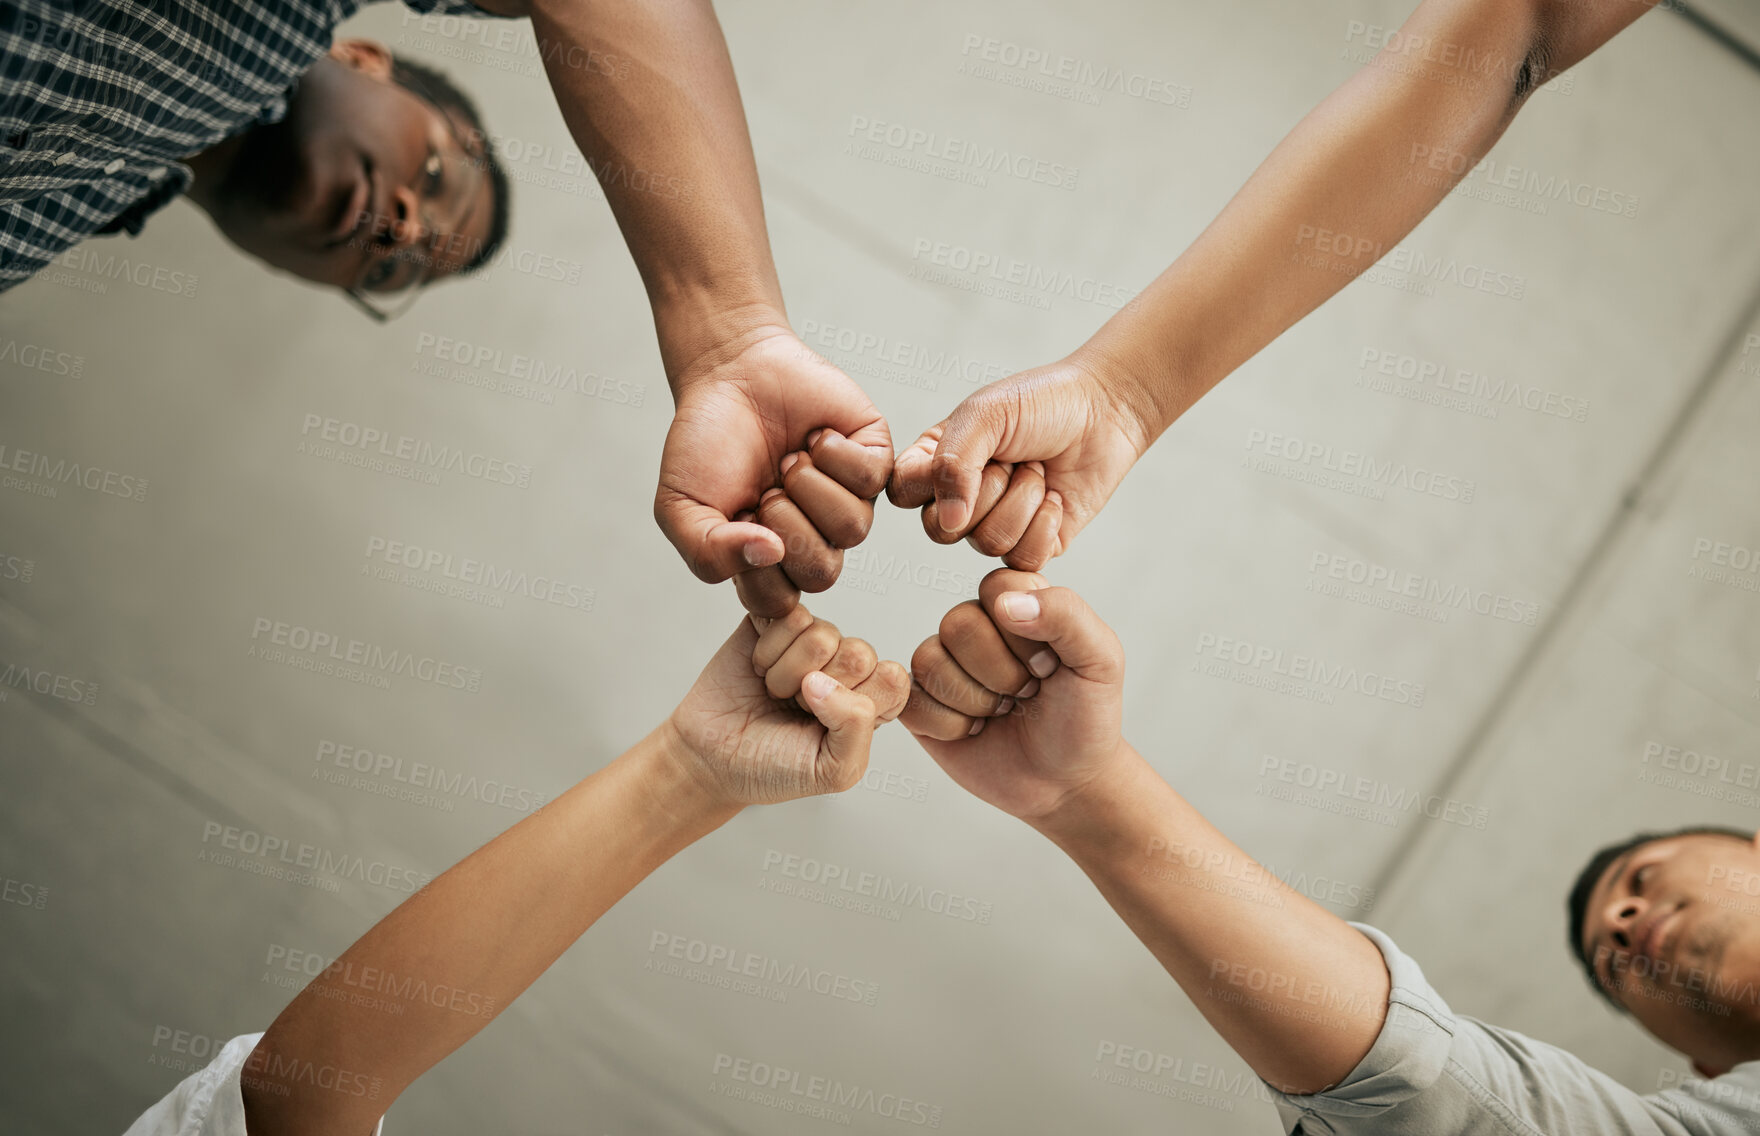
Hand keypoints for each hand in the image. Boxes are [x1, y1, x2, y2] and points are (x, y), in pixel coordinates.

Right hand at [656, 326, 893, 616]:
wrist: (730, 372)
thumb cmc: (706, 442)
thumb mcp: (680, 506)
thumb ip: (708, 552)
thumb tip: (768, 555)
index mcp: (770, 559)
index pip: (778, 602)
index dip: (756, 566)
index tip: (736, 518)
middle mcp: (814, 537)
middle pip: (822, 572)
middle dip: (787, 526)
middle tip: (765, 488)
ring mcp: (847, 501)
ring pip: (852, 529)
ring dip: (811, 488)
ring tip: (789, 459)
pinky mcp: (872, 460)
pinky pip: (872, 480)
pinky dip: (835, 455)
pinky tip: (815, 438)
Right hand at [665, 605, 909, 806]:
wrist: (711, 757)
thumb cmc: (773, 768)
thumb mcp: (832, 771)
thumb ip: (856, 729)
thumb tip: (826, 682)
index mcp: (869, 703)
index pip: (893, 680)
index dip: (857, 702)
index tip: (825, 726)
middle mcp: (845, 669)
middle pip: (860, 653)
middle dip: (817, 690)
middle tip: (794, 708)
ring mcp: (812, 643)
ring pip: (823, 634)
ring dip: (788, 673)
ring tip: (775, 691)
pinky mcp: (778, 623)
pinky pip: (790, 616)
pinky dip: (769, 650)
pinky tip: (759, 669)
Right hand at [887, 356, 1152, 570]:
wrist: (1105, 412)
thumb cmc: (1041, 404)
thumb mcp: (985, 415)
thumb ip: (952, 464)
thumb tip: (949, 522)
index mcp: (936, 462)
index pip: (903, 493)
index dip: (930, 483)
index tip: (968, 454)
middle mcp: (960, 499)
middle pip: (942, 530)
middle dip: (987, 490)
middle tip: (1012, 459)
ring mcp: (995, 525)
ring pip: (987, 544)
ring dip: (1022, 501)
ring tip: (1037, 471)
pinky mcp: (1032, 546)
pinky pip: (1022, 559)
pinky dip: (1044, 525)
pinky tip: (1055, 498)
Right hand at [900, 568, 1127, 819]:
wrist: (1065, 782)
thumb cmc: (1084, 718)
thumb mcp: (1100, 661)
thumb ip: (1067, 615)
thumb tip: (1005, 604)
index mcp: (1018, 603)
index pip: (996, 588)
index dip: (1024, 634)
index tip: (1050, 665)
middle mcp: (976, 625)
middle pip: (957, 624)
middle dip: (1000, 674)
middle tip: (1025, 693)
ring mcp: (945, 664)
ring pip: (930, 662)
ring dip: (975, 701)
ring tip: (1001, 711)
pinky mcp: (923, 703)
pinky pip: (912, 700)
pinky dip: (950, 726)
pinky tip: (976, 731)